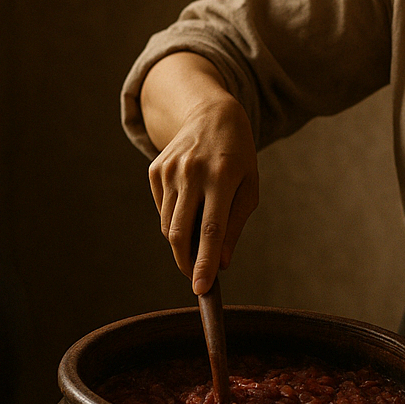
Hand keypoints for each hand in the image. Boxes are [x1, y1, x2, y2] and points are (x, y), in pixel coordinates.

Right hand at [147, 95, 258, 294]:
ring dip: (182, 242)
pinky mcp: (155, 170)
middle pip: (180, 232)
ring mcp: (170, 170)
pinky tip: (189, 205)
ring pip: (168, 225)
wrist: (212, 115)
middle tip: (197, 277)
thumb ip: (235, 226)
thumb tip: (221, 264)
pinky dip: (174, 219)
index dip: (205, 262)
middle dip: (187, 263)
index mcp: (222, 177)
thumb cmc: (238, 158)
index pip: (211, 229)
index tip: (201, 288)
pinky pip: (162, 209)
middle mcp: (192, 172)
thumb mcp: (249, 189)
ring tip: (199, 236)